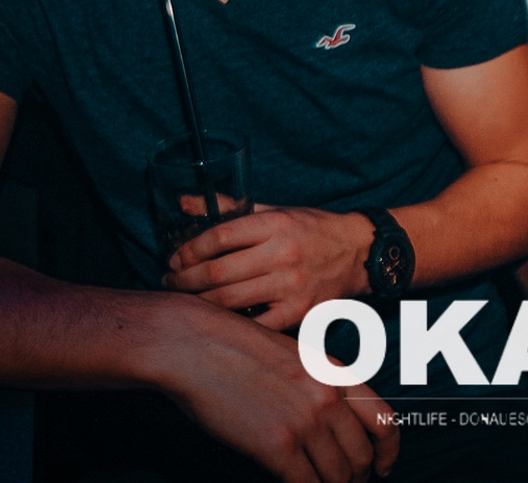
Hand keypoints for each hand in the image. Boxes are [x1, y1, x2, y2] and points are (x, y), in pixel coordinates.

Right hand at [162, 300, 398, 482]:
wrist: (193, 345)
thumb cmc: (233, 349)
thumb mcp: (293, 356)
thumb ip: (318, 387)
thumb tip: (331, 425)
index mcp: (336, 373)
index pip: (384, 420)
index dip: (388, 452)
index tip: (383, 468)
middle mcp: (328, 397)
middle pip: (362, 456)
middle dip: (356, 478)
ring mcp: (305, 422)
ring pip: (338, 476)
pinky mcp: (278, 445)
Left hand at [164, 206, 374, 329]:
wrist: (358, 252)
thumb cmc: (310, 229)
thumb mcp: (273, 210)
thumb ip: (227, 207)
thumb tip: (182, 202)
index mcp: (275, 224)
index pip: (220, 237)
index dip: (189, 250)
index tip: (173, 258)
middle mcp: (283, 254)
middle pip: (219, 272)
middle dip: (185, 280)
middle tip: (169, 283)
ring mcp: (291, 286)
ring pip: (231, 301)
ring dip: (200, 303)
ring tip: (185, 300)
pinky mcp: (299, 312)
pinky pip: (256, 326)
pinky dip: (232, 325)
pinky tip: (216, 320)